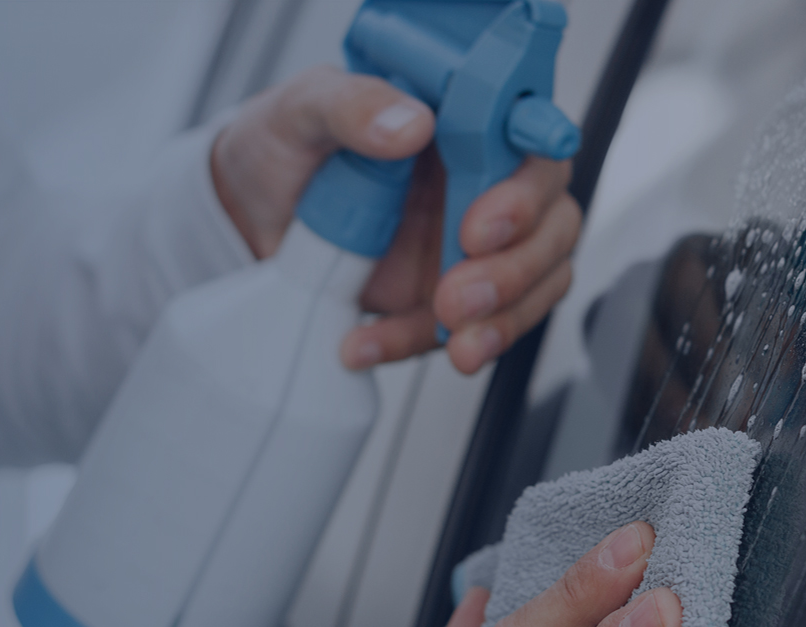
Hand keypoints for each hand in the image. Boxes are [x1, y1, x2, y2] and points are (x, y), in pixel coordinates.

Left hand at [211, 66, 580, 373]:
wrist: (252, 216)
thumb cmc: (290, 148)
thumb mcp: (303, 110)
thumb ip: (353, 105)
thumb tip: (409, 123)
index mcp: (468, 122)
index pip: (534, 141)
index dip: (529, 184)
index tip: (490, 220)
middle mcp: (489, 182)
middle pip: (553, 224)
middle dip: (515, 267)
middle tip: (456, 290)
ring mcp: (478, 246)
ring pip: (536, 285)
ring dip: (500, 319)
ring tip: (441, 329)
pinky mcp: (453, 297)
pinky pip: (469, 331)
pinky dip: (417, 344)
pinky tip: (367, 342)